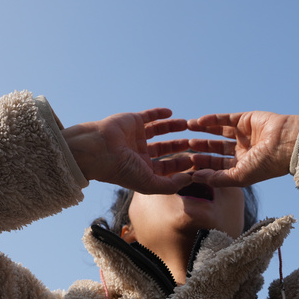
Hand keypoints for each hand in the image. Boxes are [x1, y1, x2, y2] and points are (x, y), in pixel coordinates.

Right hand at [63, 109, 193, 193]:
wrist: (100, 151)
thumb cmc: (122, 171)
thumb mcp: (149, 184)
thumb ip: (170, 185)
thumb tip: (189, 180)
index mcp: (143, 169)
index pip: (167, 167)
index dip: (182, 165)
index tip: (197, 161)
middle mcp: (140, 153)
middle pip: (165, 149)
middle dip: (180, 146)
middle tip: (196, 141)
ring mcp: (136, 136)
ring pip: (159, 131)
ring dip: (173, 127)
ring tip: (188, 124)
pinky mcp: (133, 121)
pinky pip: (149, 116)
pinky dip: (160, 114)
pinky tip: (172, 113)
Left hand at [186, 112, 298, 186]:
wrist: (286, 144)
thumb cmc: (266, 165)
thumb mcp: (239, 177)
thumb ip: (217, 179)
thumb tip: (195, 178)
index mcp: (242, 166)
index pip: (218, 166)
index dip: (203, 164)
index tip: (187, 164)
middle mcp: (242, 151)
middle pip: (216, 149)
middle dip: (201, 148)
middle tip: (184, 146)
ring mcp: (244, 134)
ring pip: (218, 133)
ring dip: (203, 131)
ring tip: (187, 129)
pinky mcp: (245, 119)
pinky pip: (225, 119)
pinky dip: (212, 119)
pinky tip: (198, 122)